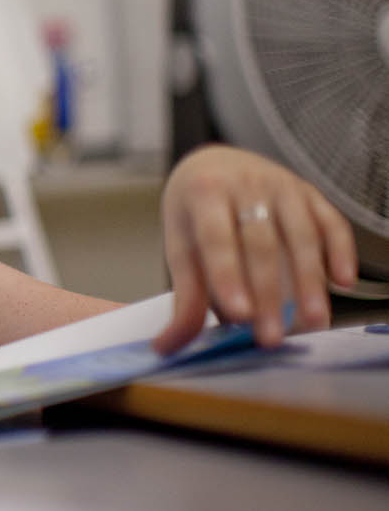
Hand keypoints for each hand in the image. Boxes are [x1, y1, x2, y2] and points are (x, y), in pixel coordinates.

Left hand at [154, 145, 357, 353]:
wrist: (215, 164)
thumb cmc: (196, 212)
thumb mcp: (180, 245)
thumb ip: (183, 297)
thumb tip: (167, 346)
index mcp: (203, 193)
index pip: (216, 238)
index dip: (227, 276)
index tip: (238, 314)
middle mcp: (244, 184)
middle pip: (260, 243)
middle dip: (267, 293)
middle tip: (270, 336)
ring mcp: (282, 186)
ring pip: (300, 234)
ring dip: (309, 280)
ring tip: (313, 320)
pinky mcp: (310, 194)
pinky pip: (331, 222)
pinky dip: (340, 251)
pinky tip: (343, 282)